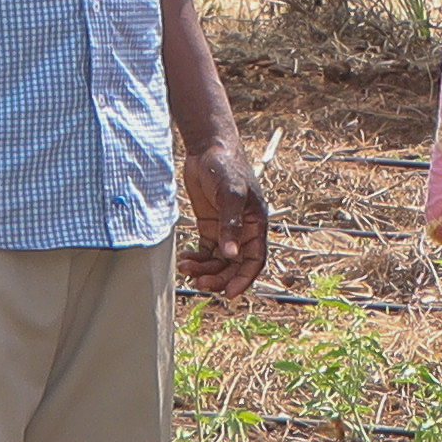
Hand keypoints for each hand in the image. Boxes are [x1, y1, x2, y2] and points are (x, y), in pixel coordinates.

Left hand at [176, 128, 271, 303]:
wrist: (208, 147)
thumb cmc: (226, 167)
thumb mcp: (231, 193)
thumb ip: (231, 224)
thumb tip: (231, 254)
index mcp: (256, 225)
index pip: (254, 260)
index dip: (244, 279)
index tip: (229, 294)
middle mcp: (243, 230)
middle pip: (234, 265)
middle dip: (218, 277)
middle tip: (199, 282)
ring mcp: (226, 229)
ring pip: (218, 261)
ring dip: (204, 269)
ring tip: (186, 269)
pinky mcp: (210, 224)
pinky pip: (206, 250)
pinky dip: (196, 258)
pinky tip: (184, 259)